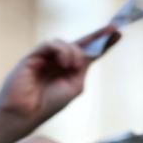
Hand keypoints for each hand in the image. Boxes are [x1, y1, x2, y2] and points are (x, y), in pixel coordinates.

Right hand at [0, 27, 121, 142]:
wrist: (24, 113)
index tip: (118, 34)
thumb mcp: (73, 86)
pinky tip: (64, 63)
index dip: (102, 43)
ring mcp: (46, 57)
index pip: (88, 52)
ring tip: (71, 67)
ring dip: (74, 53)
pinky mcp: (33, 56)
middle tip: (113, 29)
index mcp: (69, 70)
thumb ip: (81, 69)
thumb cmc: (48, 104)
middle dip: (97, 36)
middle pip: (80, 43)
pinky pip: (50, 44)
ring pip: (65, 43)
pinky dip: (61, 51)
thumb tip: (84, 53)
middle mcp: (58, 61)